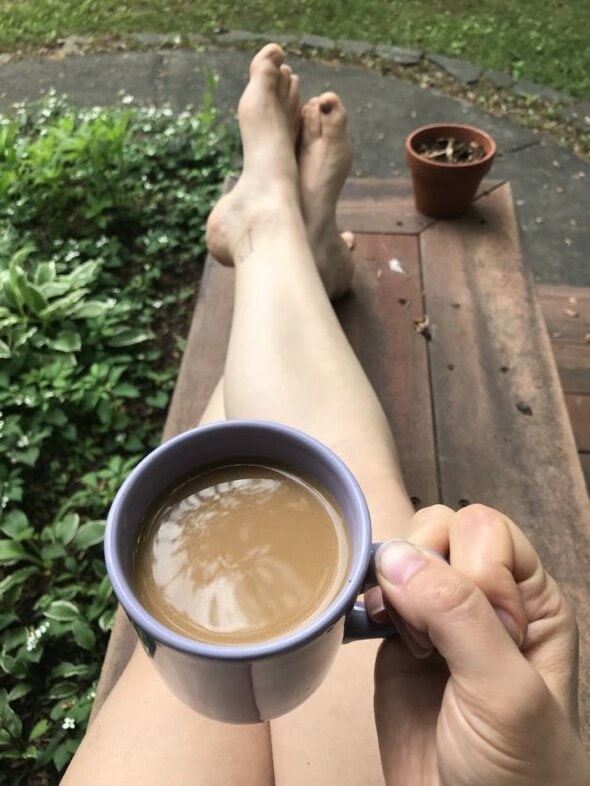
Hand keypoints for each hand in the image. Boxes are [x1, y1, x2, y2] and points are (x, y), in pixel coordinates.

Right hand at [371, 504, 589, 785]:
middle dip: (426, 570)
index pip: (487, 532)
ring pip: (405, 554)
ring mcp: (438, 617)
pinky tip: (376, 627)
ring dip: (393, 585)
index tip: (477, 626)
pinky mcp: (398, 640)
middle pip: (441, 531)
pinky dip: (366, 599)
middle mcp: (485, 599)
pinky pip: (376, 591)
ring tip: (408, 638)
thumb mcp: (504, 692)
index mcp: (531, 601)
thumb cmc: (517, 774)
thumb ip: (458, 615)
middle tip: (433, 634)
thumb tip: (395, 555)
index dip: (472, 567)